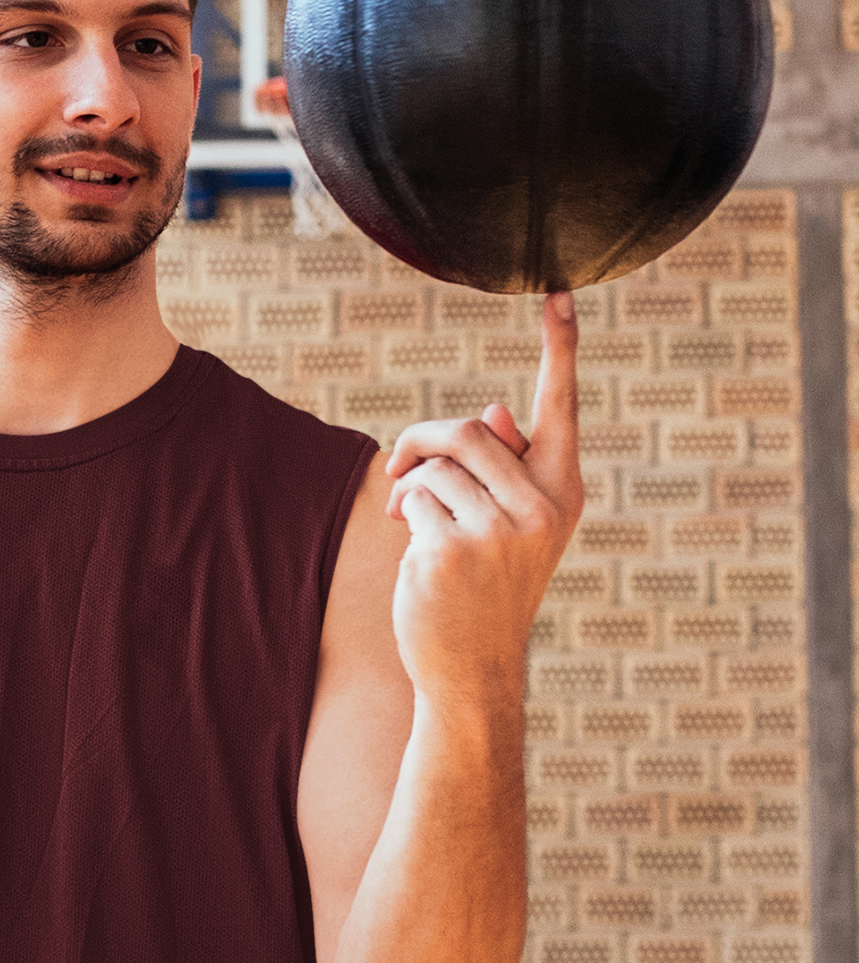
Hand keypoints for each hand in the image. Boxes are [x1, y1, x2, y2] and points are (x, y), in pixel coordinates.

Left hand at [384, 291, 582, 709]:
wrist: (472, 669)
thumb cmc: (485, 589)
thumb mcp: (507, 525)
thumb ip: (504, 469)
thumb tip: (496, 412)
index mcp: (563, 492)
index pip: (561, 408)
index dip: (560, 349)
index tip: (560, 293)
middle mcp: (542, 507)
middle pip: (469, 429)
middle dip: (421, 443)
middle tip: (399, 471)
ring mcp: (500, 531)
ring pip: (437, 465)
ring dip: (410, 485)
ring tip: (409, 519)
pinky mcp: (453, 549)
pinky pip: (414, 497)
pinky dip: (404, 513)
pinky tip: (412, 549)